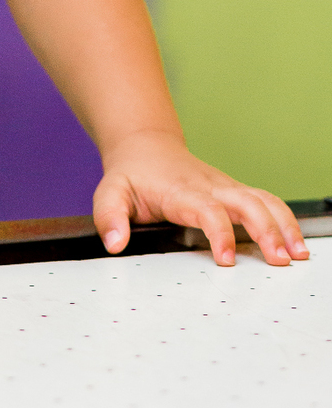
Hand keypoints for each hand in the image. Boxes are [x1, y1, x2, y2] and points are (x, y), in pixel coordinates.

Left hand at [94, 129, 308, 267]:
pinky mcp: (235, 191)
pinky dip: (284, 219)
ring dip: (283, 225)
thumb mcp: (110, 192)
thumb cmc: (132, 173)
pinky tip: (296, 242)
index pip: (207, 209)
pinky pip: (266, 201)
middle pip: (246, 202)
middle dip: (266, 230)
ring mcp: (225, 188)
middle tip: (279, 260)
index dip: (220, 232)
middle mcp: (209, 187)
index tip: (226, 260)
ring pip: (263, 200)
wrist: (145, 147)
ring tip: (297, 255)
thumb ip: (109, 216)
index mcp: (180, 191)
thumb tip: (115, 244)